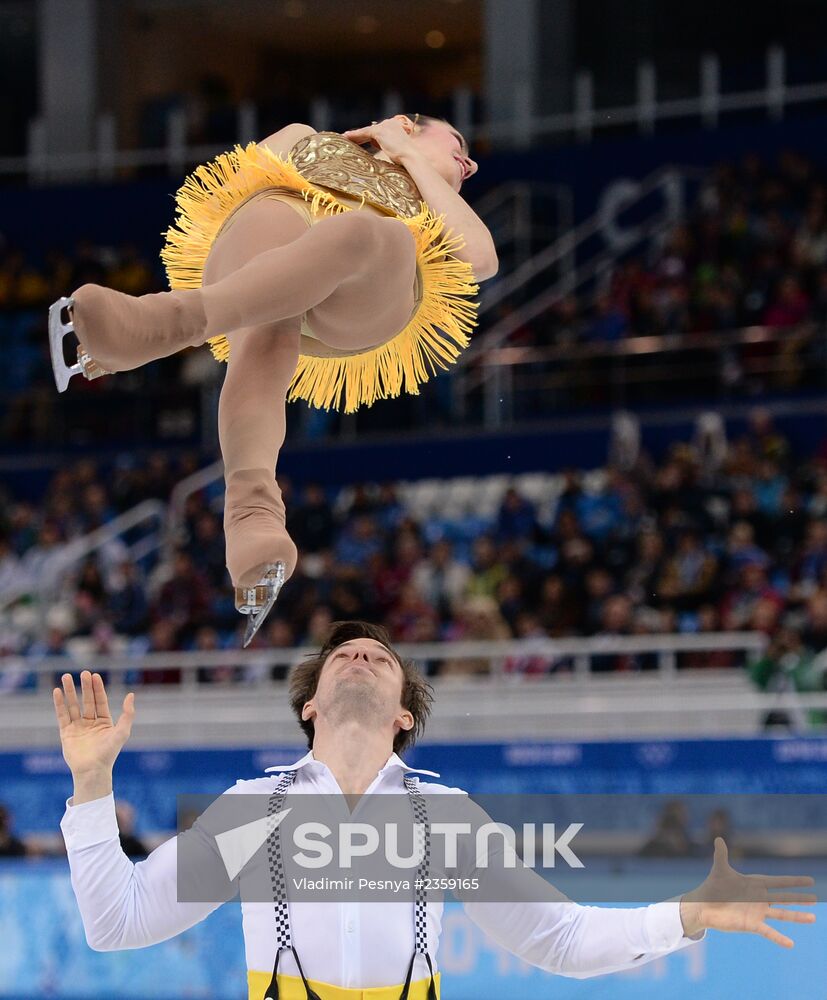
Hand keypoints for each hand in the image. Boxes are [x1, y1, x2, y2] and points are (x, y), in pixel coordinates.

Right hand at [53, 670, 134, 777]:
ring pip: (73, 705)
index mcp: (104, 722)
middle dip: (85, 686)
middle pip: (87, 700)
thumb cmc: (109, 753)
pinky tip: (57, 692)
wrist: (92, 770)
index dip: (97, 688)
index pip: (100, 700)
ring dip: (70, 691)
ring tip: (66, 676)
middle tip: (83, 672)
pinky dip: (59, 703)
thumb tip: (131, 695)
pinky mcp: (66, 733)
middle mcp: (90, 722)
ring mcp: (77, 727)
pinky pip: (62, 715)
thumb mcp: (122, 732)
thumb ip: (127, 714)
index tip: (95, 675)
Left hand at [341, 116, 418, 164]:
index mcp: (397, 126)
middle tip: (350, 138)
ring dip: (356, 136)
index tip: (362, 140)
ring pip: (366, 131)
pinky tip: (346, 137)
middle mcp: (391, 122)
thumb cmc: (408, 159)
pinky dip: (355, 135)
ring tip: (345, 138)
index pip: (379, 131)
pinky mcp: (379, 131)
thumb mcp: (398, 151)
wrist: (411, 157)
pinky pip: (364, 132)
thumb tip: (382, 151)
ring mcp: (385, 125)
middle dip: (361, 135)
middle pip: (372, 130)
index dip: (369, 137)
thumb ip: (391, 147)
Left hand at [680, 838, 816, 946]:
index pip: (778, 882)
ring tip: (813, 918)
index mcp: (755, 885)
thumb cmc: (713, 887)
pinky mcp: (751, 924)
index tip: (810, 880)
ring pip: (781, 914)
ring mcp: (757, 912)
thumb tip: (718, 838)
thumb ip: (721, 855)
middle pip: (784, 898)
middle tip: (815, 899)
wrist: (704, 906)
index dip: (793, 881)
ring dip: (796, 916)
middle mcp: (759, 899)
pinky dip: (779, 938)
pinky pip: (768, 932)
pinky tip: (790, 944)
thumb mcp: (719, 869)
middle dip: (799, 899)